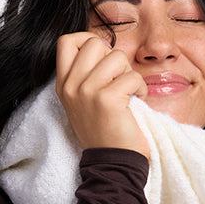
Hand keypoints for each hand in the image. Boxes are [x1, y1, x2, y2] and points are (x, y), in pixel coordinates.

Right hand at [56, 32, 149, 157]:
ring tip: (129, 91)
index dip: (87, 40)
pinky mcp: (106, 99)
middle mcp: (71, 86)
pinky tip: (137, 100)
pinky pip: (131, 76)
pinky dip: (141, 88)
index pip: (66, 41)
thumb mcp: (82, 101)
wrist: (111, 163)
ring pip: (116, 56)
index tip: (102, 59)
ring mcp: (87, 92)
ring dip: (129, 72)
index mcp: (63, 85)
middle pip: (94, 42)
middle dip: (112, 56)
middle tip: (118, 78)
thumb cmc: (103, 132)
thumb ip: (84, 74)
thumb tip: (102, 44)